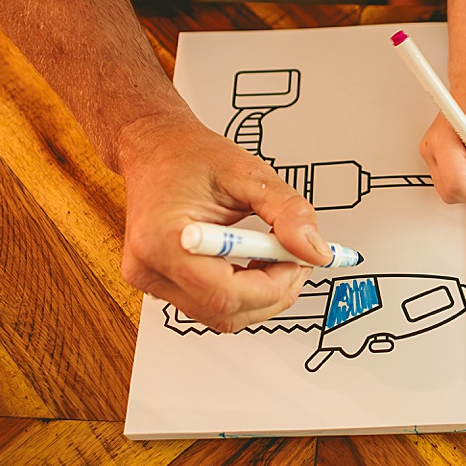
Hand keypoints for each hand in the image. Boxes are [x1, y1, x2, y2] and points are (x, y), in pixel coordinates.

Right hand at [117, 110, 330, 331]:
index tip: (298, 261)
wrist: (155, 149)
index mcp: (164, 239)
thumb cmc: (191, 157)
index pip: (226, 293)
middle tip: (295, 260)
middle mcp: (150, 268)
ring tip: (273, 256)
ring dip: (258, 296)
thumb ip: (288, 211)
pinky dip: (240, 292)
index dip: (273, 286)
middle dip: (272, 294)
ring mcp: (151, 280)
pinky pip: (208, 305)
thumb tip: (315, 252)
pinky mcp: (159, 284)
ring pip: (219, 316)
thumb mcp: (249, 173)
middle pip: (224, 313)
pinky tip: (252, 263)